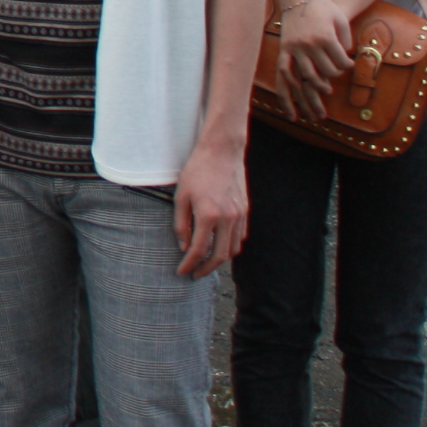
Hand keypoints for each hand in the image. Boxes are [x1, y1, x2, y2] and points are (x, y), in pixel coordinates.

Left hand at [172, 134, 250, 277]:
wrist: (222, 152)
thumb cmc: (197, 171)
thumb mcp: (181, 196)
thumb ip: (181, 224)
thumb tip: (183, 247)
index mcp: (208, 215)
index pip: (198, 250)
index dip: (189, 264)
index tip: (182, 272)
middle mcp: (227, 219)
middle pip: (219, 256)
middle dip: (206, 269)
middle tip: (195, 274)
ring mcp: (239, 216)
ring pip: (233, 249)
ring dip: (220, 260)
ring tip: (206, 262)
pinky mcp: (245, 211)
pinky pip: (240, 237)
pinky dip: (230, 247)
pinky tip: (219, 245)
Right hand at [274, 0, 354, 112]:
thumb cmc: (322, 8)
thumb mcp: (340, 19)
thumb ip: (345, 40)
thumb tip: (344, 59)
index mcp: (325, 37)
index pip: (341, 61)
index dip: (348, 65)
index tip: (349, 64)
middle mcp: (309, 44)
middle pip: (326, 71)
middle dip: (335, 74)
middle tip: (338, 73)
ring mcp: (295, 48)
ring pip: (307, 76)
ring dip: (318, 86)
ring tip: (326, 90)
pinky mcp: (284, 49)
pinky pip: (285, 70)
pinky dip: (291, 83)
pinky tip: (298, 89)